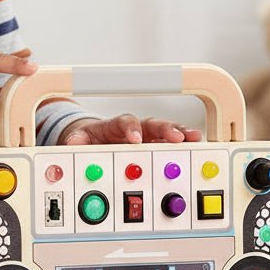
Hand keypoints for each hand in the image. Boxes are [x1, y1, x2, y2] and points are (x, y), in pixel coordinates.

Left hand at [61, 114, 201, 145]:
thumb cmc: (89, 140)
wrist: (92, 141)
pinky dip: (184, 145)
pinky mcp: (155, 147)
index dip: (131, 129)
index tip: (135, 138)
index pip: (124, 122)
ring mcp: (148, 137)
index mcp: (115, 125)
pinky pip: (172, 145)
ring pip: (166, 132)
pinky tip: (197, 146)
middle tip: (177, 137)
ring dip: (181, 134)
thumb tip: (72, 143)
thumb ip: (75, 143)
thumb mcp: (78, 142)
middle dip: (165, 129)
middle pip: (152, 124)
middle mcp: (135, 128)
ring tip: (195, 137)